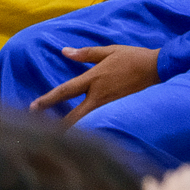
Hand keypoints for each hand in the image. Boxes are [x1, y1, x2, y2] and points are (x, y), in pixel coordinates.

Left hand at [30, 45, 161, 124]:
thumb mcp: (108, 51)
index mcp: (93, 78)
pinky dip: (90, 129)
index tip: (32, 107)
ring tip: (58, 138)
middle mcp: (99, 95)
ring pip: (87, 122)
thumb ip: (85, 54)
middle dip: (57, 126)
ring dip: (73, 130)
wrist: (157, 69)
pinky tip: (84, 135)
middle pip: (73, 115)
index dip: (48, 99)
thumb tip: (64, 51)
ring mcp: (109, 106)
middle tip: (41, 134)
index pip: (65, 91)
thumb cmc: (132, 57)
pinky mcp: (119, 112)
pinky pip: (100, 122)